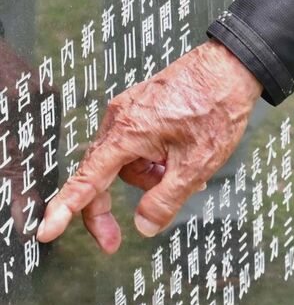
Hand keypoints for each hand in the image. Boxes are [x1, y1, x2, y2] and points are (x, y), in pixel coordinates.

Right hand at [35, 39, 261, 252]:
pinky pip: (139, 143)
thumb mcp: (197, 162)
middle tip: (114, 240)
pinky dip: (154, 158)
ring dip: (148, 176)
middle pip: (101, 173)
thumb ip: (166, 200)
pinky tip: (183, 159)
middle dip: (108, 205)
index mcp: (128, 132)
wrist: (235, 64)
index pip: (88, 178)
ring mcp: (133, 108)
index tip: (47, 229)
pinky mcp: (145, 105)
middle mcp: (122, 117)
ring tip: (186, 172)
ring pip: (125, 160)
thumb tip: (143, 226)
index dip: (66, 208)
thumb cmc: (218, 104)